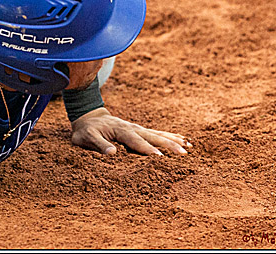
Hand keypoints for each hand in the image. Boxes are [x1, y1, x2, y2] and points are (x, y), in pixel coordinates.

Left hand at [71, 108, 190, 155]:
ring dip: (172, 140)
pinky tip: (183, 140)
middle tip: (183, 153)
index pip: (135, 141)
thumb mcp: (86, 138)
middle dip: (167, 145)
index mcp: (119, 130)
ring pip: (157, 134)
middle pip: (152, 136)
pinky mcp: (140, 130)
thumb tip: (112, 154)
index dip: (147, 149)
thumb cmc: (86, 130)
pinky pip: (157, 133)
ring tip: (188, 147)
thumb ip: (98, 145)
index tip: (159, 158)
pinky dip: (170, 136)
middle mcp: (131, 128)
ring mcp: (137, 128)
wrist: (88, 117)